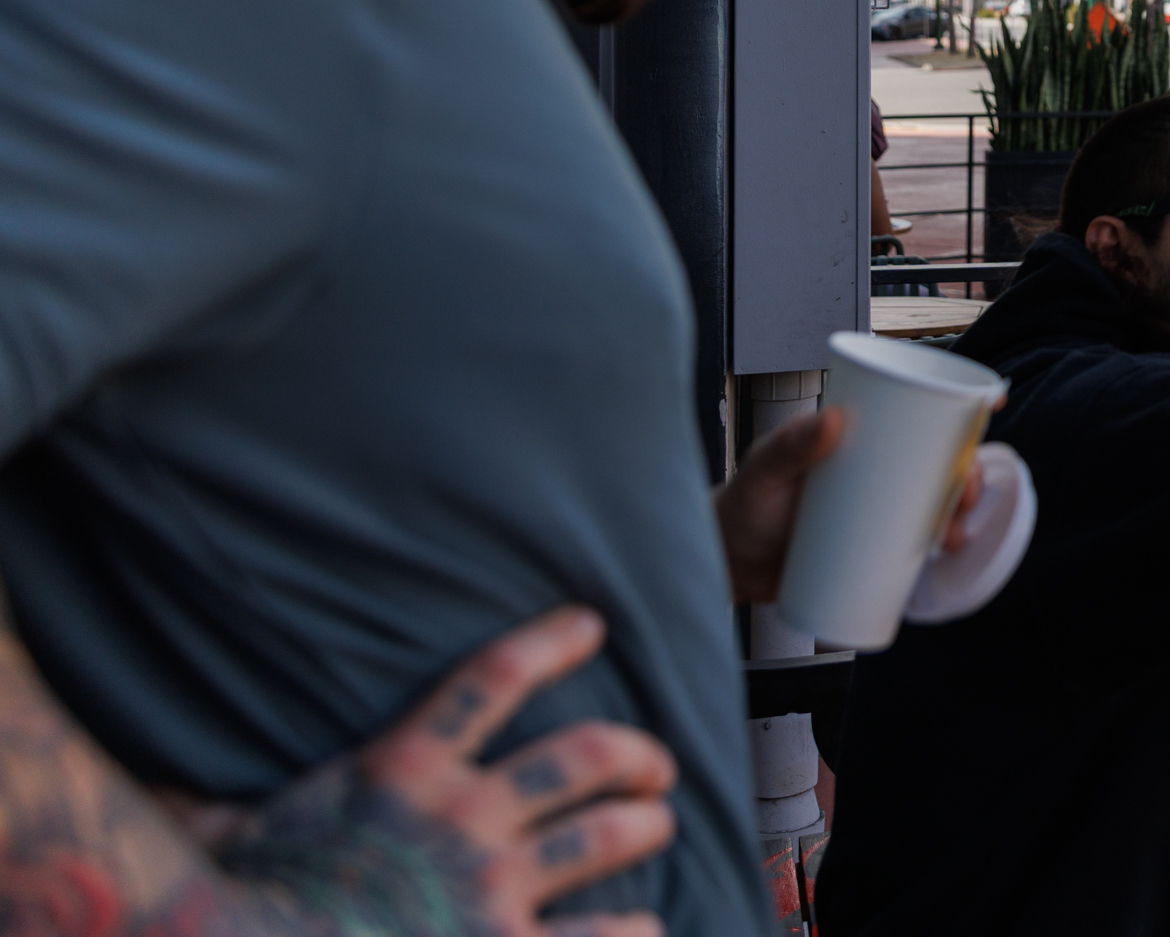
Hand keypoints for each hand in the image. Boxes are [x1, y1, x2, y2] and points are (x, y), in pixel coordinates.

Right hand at [202, 606, 676, 936]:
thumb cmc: (234, 897)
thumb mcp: (215, 832)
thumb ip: (203, 802)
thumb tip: (153, 781)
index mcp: (401, 771)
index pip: (492, 678)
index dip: (549, 642)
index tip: (590, 622)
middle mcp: (463, 816)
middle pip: (582, 756)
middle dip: (632, 755)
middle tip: (654, 764)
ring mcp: (492, 883)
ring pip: (606, 835)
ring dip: (643, 827)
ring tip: (657, 825)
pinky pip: (596, 936)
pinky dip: (634, 932)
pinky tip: (649, 931)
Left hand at [715, 409, 985, 605]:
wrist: (724, 563)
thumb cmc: (742, 505)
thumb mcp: (764, 470)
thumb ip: (790, 445)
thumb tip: (835, 418)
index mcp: (859, 437)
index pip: (916, 412)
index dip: (959, 407)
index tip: (991, 403)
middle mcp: (873, 469)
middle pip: (936, 462)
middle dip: (968, 472)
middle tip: (966, 492)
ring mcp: (873, 509)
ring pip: (932, 503)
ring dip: (959, 513)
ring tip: (954, 534)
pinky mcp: (868, 547)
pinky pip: (915, 543)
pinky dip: (939, 546)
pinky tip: (950, 553)